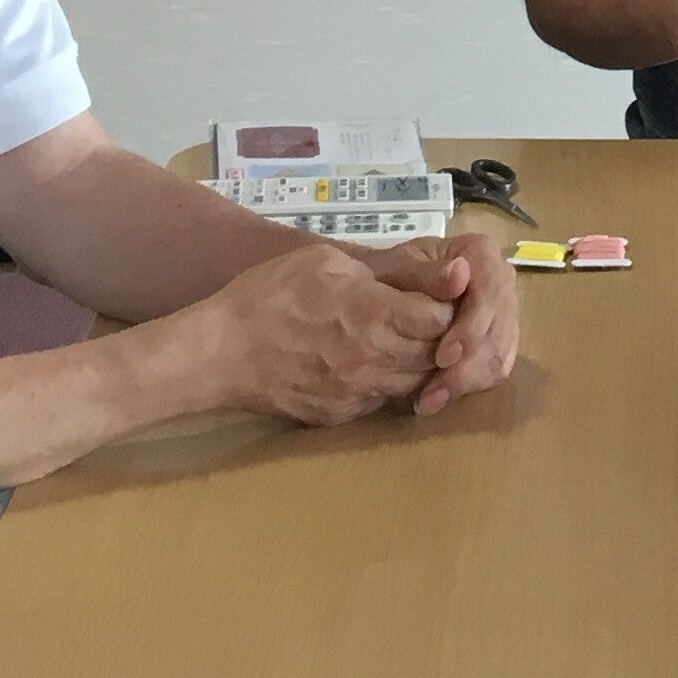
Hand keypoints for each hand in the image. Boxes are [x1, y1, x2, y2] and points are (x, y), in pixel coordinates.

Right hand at [206, 239, 457, 426]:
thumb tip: (455, 272)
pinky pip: (382, 401)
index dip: (446, 304)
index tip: (436, 293)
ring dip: (418, 363)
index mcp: (374, 314)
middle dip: (440, 336)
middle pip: (435, 355)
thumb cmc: (272, 293)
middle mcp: (374, 360)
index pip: (442, 318)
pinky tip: (373, 364)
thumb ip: (394, 271)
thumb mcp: (330, 262)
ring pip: (415, 384)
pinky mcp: (341, 416)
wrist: (222, 351)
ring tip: (401, 340)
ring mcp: (358, 394)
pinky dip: (388, 384)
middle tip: (423, 317)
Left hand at [362, 235, 521, 415]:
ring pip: (500, 353)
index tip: (443, 356)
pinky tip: (440, 397)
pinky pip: (497, 367)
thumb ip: (428, 273)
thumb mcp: (399, 267)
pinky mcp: (500, 338)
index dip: (472, 327)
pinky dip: (471, 386)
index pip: (490, 293)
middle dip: (467, 365)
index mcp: (482, 253)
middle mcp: (501, 280)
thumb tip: (460, 273)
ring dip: (467, 382)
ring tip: (429, 401)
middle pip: (498, 328)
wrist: (391, 286)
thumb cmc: (394, 274)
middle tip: (433, 393)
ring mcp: (504, 310)